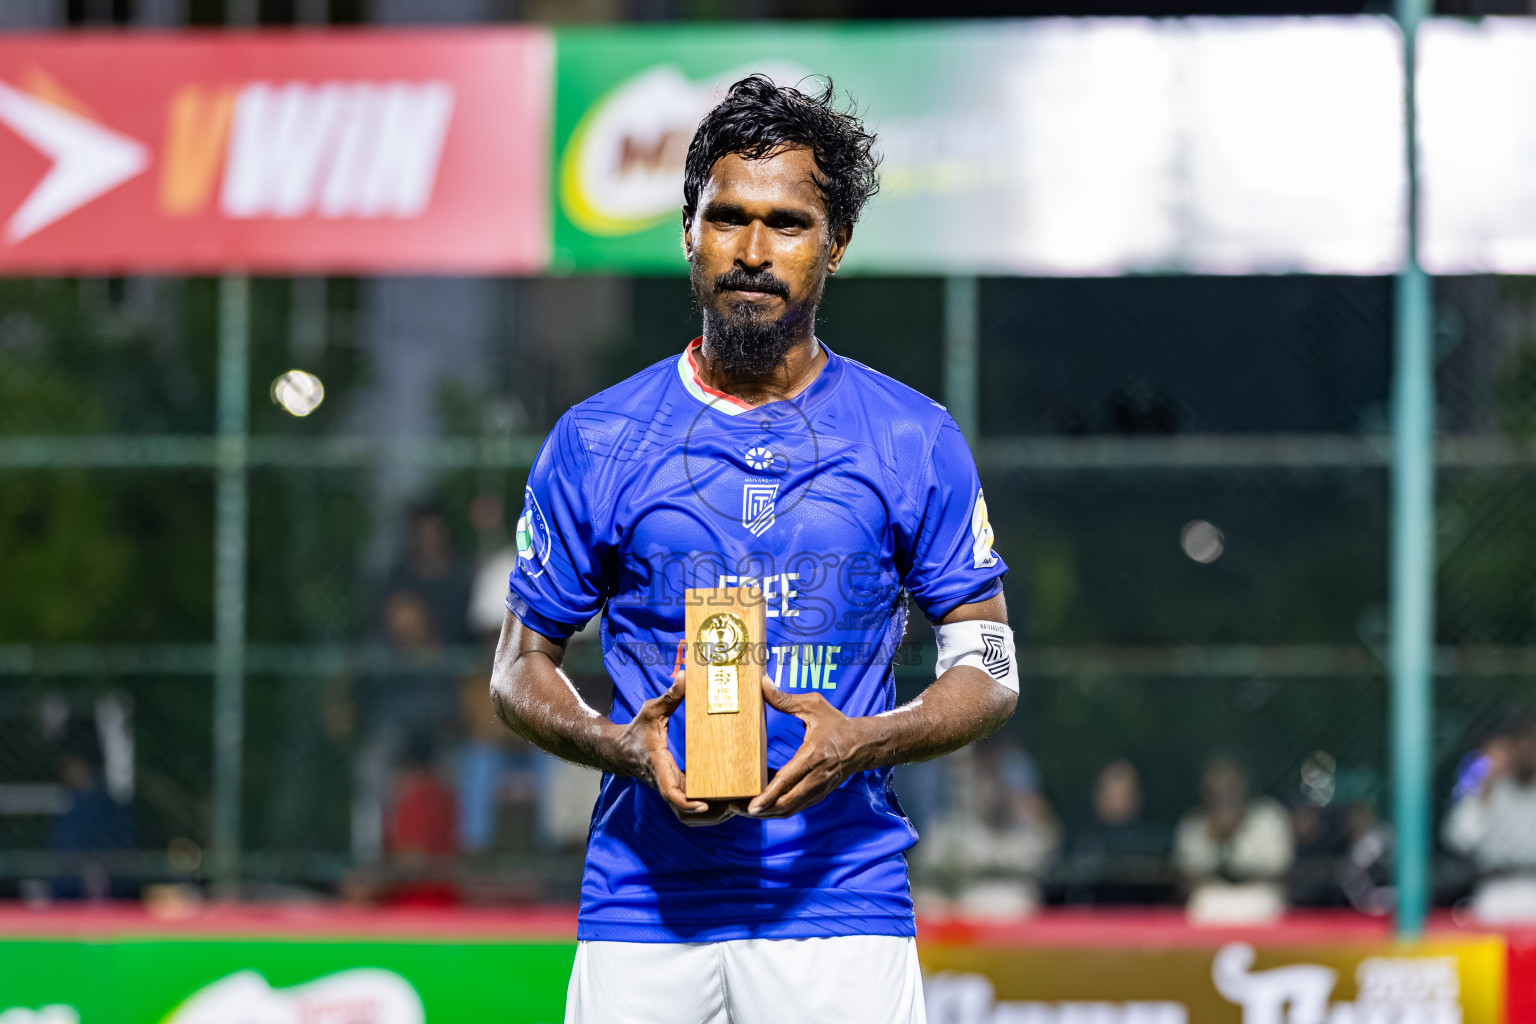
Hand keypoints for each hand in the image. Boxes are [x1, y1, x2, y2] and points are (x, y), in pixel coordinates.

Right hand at [608, 672, 744, 826]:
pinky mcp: (677, 789)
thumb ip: (670, 696)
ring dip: (711, 817)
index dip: (687, 802)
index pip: (670, 792)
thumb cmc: (637, 731)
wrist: (619, 751)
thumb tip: (687, 676)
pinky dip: (708, 811)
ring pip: (689, 816)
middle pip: (686, 812)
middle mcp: (665, 782)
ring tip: (736, 807)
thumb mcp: (651, 710)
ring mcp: (671, 788)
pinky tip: (729, 801)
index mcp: (659, 766)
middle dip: (710, 814)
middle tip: (734, 805)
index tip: (704, 803)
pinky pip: (691, 807)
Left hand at [748, 677, 870, 818]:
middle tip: (737, 809)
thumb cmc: (837, 724)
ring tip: (744, 811)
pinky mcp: (819, 795)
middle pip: (786, 802)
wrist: (863, 744)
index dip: (768, 795)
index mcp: (814, 755)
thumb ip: (786, 699)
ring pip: (790, 809)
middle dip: (761, 810)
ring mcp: (819, 789)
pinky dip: (778, 811)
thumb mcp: (814, 706)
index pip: (788, 780)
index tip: (751, 805)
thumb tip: (763, 684)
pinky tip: (763, 809)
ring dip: (768, 813)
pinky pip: (796, 808)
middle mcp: (817, 777)